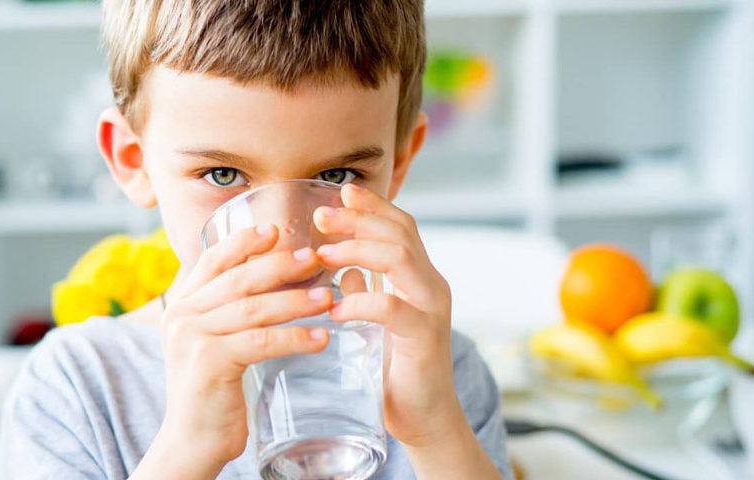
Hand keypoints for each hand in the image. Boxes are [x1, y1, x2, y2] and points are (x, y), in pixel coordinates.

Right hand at [132, 224, 333, 478]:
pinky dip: (294, 338)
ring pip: (252, 308)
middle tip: (315, 258)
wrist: (192, 442)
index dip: (244, 242)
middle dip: (279, 265)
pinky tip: (321, 339)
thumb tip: (273, 280)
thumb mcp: (214, 343)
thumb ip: (229, 313)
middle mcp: (181, 315)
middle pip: (237, 279)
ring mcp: (192, 337)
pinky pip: (260, 341)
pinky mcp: (208, 363)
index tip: (276, 230)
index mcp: (181, 305)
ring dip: (295, 301)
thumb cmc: (212, 393)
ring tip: (328, 298)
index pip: (210, 259)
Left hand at [313, 184, 499, 477]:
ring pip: (400, 258)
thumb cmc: (397, 372)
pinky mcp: (424, 338)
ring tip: (322, 254)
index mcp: (420, 278)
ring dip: (356, 250)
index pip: (401, 227)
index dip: (373, 207)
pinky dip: (360, 302)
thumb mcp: (378, 323)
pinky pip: (392, 308)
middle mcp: (431, 286)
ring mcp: (432, 310)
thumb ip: (367, 292)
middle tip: (321, 216)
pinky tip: (334, 308)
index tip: (340, 193)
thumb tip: (345, 270)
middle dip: (359, 219)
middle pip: (400, 233)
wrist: (424, 419)